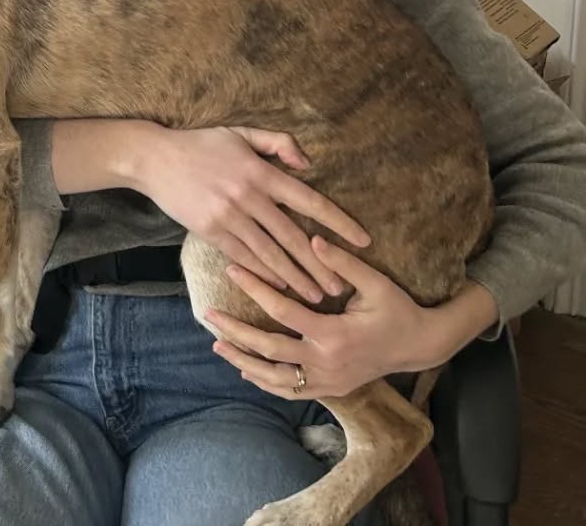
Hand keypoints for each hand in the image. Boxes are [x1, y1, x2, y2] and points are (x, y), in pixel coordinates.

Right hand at [136, 126, 370, 302]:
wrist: (154, 159)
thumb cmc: (201, 144)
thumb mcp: (241, 133)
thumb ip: (278, 142)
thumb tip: (308, 164)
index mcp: (260, 171)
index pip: (310, 201)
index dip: (339, 223)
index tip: (362, 241)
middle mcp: (248, 195)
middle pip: (293, 237)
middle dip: (320, 265)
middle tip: (341, 288)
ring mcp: (228, 216)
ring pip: (270, 254)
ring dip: (296, 278)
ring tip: (316, 297)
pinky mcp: (210, 231)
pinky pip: (243, 257)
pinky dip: (264, 275)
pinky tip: (280, 287)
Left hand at [206, 236, 439, 398]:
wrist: (420, 346)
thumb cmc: (398, 309)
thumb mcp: (376, 283)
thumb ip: (343, 262)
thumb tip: (313, 238)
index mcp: (334, 335)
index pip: (283, 312)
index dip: (255, 289)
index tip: (231, 269)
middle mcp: (327, 363)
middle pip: (270, 351)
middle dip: (236, 333)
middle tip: (209, 315)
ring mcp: (329, 381)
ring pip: (276, 380)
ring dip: (244, 363)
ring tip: (217, 346)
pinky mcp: (332, 390)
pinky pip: (292, 392)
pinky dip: (266, 383)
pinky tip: (246, 371)